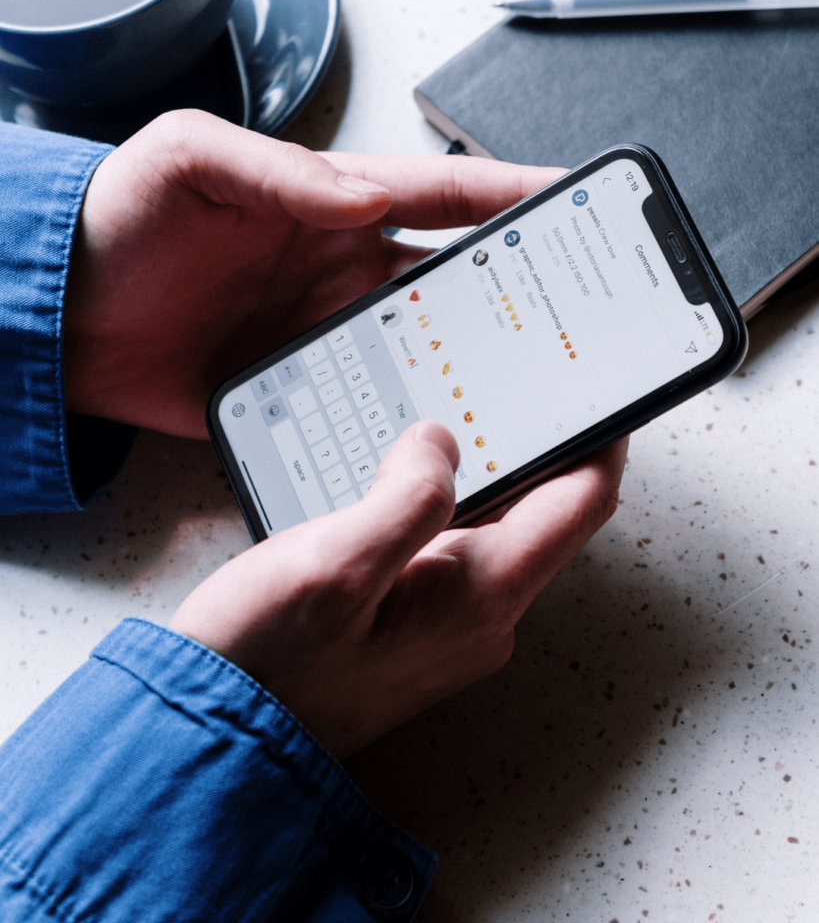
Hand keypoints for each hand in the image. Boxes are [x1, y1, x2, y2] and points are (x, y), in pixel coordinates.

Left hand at [64, 110, 566, 437]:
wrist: (64, 320)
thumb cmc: (120, 221)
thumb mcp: (189, 162)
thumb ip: (279, 171)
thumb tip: (366, 197)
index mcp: (334, 206)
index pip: (444, 197)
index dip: (513, 196)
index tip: (575, 200)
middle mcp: (345, 273)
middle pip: (454, 286)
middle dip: (519, 299)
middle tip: (578, 320)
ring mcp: (329, 335)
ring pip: (426, 352)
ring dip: (473, 371)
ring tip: (531, 398)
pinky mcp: (303, 390)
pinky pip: (372, 405)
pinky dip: (408, 423)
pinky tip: (439, 447)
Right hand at [170, 422, 627, 757]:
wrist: (222, 736)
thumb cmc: (267, 659)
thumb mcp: (332, 565)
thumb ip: (405, 498)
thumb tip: (442, 445)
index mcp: (480, 596)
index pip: (580, 504)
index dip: (600, 440)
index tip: (600, 391)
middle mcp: (483, 619)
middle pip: (545, 516)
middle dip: (538, 450)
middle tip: (512, 387)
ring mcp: (454, 629)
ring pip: (498, 533)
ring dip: (486, 476)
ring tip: (456, 424)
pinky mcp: (421, 629)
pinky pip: (458, 553)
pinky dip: (446, 507)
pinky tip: (404, 483)